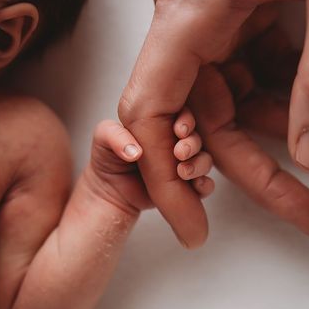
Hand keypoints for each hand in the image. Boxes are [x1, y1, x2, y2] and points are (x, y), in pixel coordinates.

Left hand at [85, 110, 213, 214]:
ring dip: (200, 164)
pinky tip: (198, 185)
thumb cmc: (106, 157)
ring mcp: (183, 165)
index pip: (182, 117)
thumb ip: (114, 136)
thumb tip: (136, 152)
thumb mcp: (103, 139)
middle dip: (193, 144)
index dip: (186, 121)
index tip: (178, 129)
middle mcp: (176, 144)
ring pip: (204, 161)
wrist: (110, 190)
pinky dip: (205, 185)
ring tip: (184, 171)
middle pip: (196, 139)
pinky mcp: (186, 187)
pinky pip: (204, 186)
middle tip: (181, 152)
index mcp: (162, 126)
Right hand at [188, 14, 308, 238]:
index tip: (196, 230)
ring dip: (298, 119)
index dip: (166, 180)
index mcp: (189, 6)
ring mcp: (213, 8)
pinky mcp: (239, 1)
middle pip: (205, 116)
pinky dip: (302, 80)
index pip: (152, 111)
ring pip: (238, 93)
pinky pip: (259, 60)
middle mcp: (188, 13)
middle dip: (262, 168)